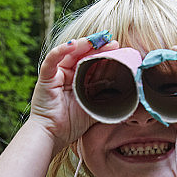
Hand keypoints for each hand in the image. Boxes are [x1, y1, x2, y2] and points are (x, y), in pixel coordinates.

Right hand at [29, 35, 119, 150]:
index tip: (119, 49)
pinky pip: (52, 59)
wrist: (52, 135)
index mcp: (78, 81)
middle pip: (83, 54)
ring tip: (97, 40)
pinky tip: (74, 44)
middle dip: (97, 46)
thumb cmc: (70, 126)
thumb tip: (130, 100)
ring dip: (83, 44)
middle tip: (112, 42)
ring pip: (70, 53)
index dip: (104, 54)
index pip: (92, 62)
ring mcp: (56, 74)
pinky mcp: (46, 77)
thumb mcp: (94, 110)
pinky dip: (62, 50)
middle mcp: (67, 74)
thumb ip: (107, 102)